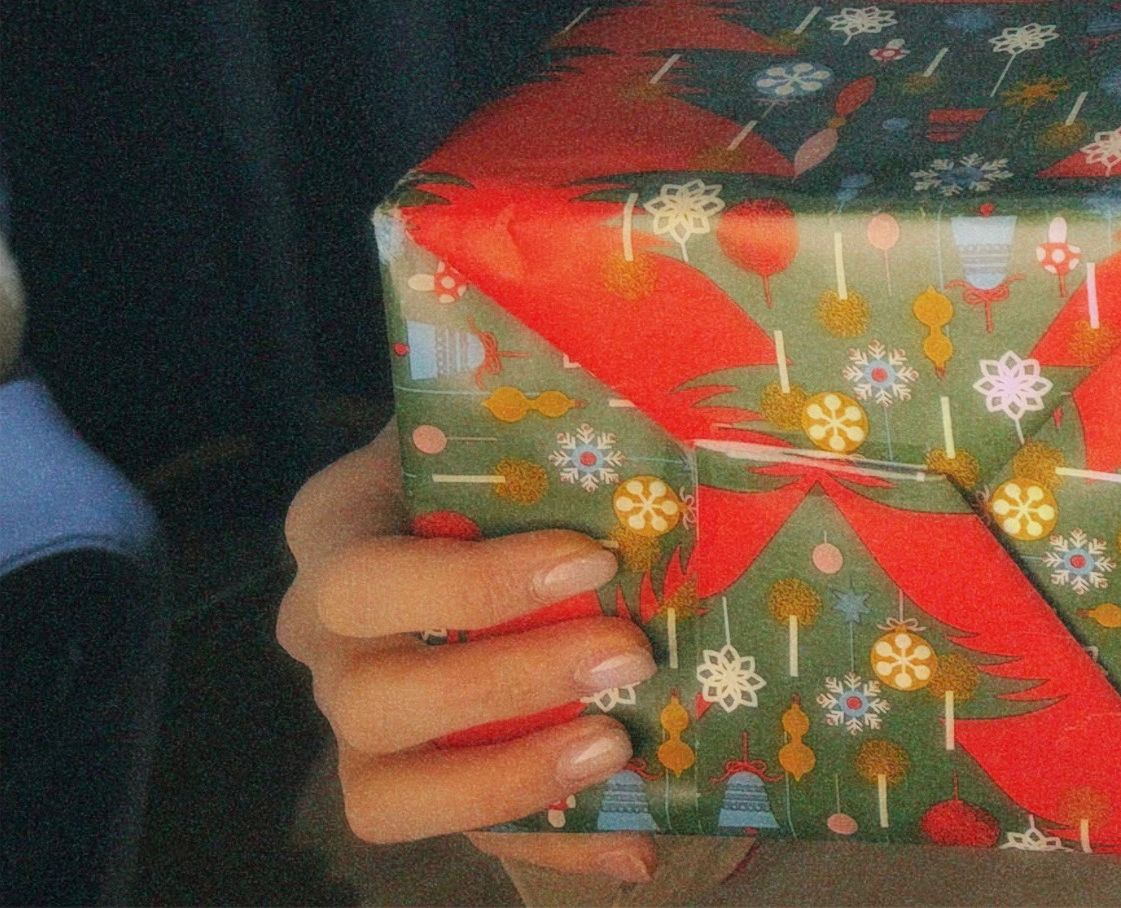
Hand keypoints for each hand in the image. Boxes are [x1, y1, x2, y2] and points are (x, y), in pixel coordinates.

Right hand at [279, 424, 667, 885]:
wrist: (493, 490)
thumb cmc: (501, 443)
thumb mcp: (502, 415)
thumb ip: (543, 415)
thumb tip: (659, 412)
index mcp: (334, 535)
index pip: (365, 578)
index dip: (471, 586)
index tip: (590, 561)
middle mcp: (326, 639)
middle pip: (373, 695)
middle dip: (506, 683)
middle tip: (627, 655)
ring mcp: (356, 724)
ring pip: (384, 792)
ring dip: (508, 779)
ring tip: (617, 750)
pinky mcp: (412, 784)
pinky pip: (465, 837)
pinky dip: (553, 844)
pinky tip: (635, 844)